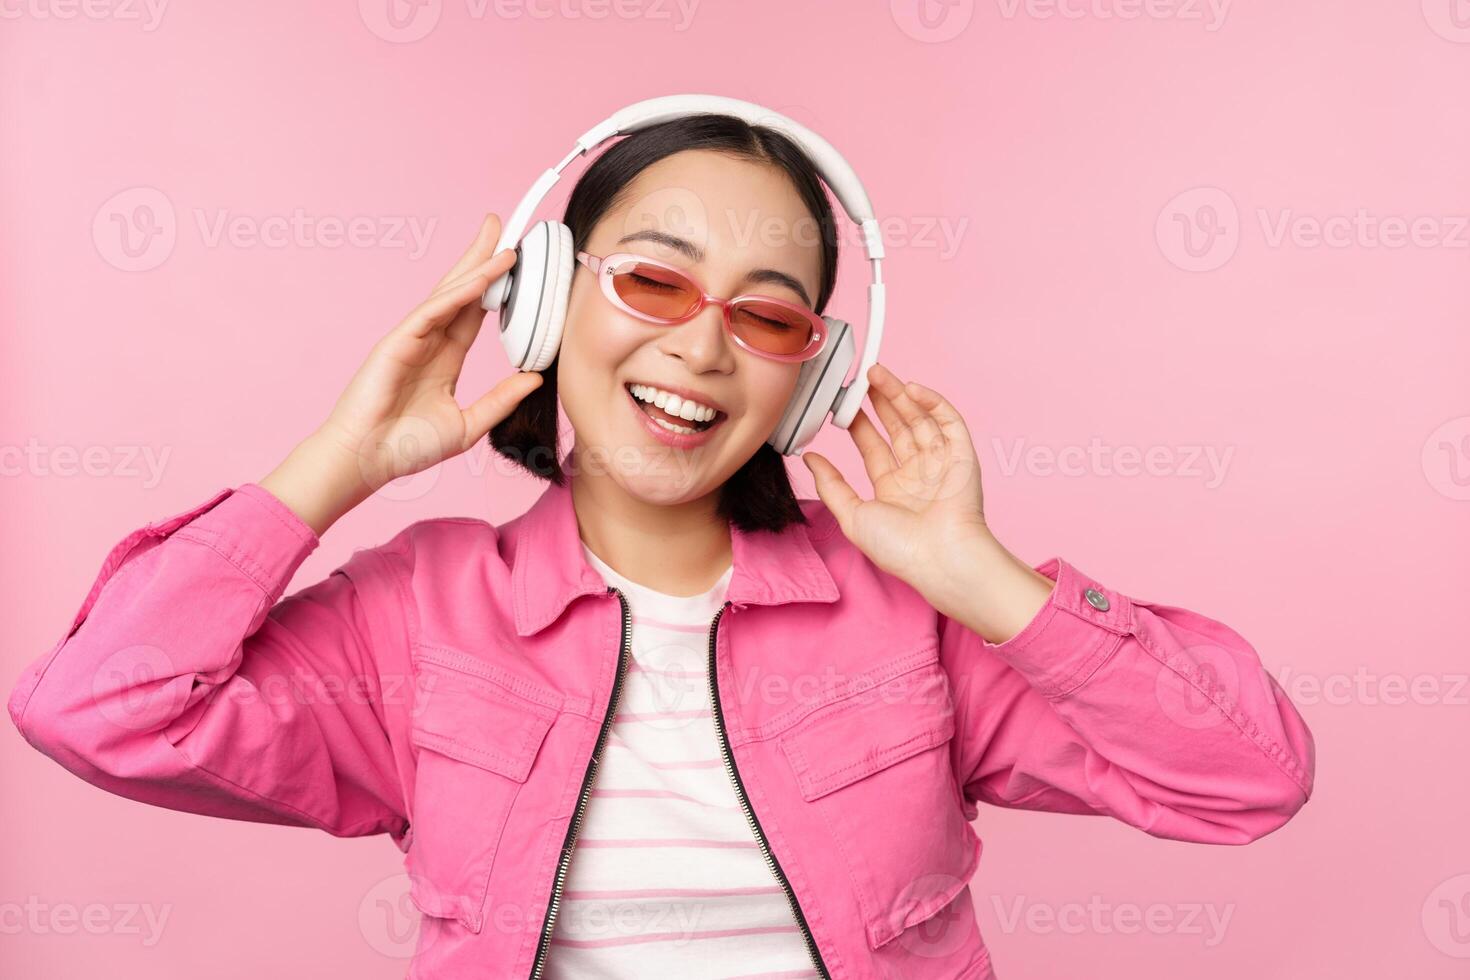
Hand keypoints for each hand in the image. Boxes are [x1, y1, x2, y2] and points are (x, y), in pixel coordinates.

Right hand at [260, 213, 543, 536]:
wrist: (368, 461)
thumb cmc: (406, 447)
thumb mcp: (468, 424)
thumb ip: (501, 400)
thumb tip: (534, 378)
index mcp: (445, 358)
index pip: (475, 313)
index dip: (496, 287)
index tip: (516, 264)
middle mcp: (430, 341)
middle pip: (462, 290)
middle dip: (482, 257)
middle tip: (503, 227)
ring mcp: (412, 338)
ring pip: (449, 293)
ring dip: (475, 265)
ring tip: (499, 239)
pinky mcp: (398, 341)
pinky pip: (434, 311)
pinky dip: (458, 293)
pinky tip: (481, 277)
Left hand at [802, 363, 1052, 642]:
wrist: (942, 559)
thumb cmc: (900, 548)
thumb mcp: (853, 516)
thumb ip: (831, 485)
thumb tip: (809, 459)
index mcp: (892, 489)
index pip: (873, 447)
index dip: (858, 423)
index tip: (841, 402)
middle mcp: (917, 473)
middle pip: (896, 427)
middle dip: (879, 401)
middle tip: (861, 378)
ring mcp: (941, 463)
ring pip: (919, 419)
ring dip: (900, 395)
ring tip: (878, 373)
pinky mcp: (963, 456)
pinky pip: (949, 422)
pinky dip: (933, 403)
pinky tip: (912, 389)